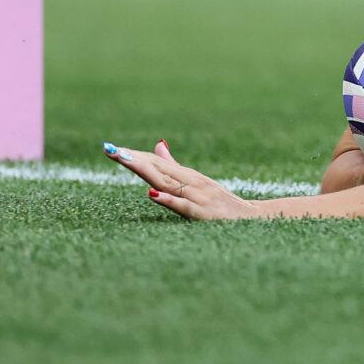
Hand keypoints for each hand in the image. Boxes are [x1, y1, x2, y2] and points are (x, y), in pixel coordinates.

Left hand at [105, 140, 259, 220]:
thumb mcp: (196, 182)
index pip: (155, 163)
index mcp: (187, 176)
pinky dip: (168, 199)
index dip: (133, 156)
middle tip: (110, 150)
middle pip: (157, 169)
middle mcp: (191, 181)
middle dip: (133, 160)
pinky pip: (183, 205)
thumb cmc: (220, 202)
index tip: (110, 149)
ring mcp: (197, 196)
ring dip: (145, 171)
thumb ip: (174, 166)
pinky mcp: (203, 213)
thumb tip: (157, 146)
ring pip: (167, 182)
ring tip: (125, 161)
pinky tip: (152, 194)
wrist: (253, 217)